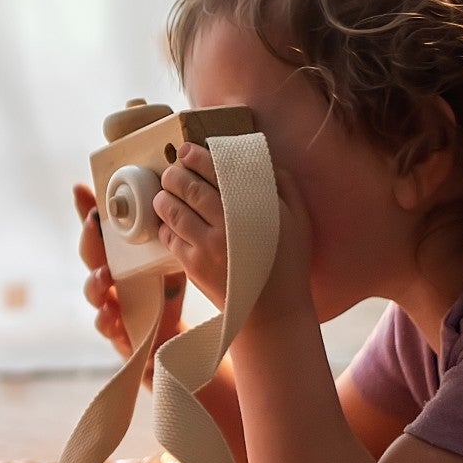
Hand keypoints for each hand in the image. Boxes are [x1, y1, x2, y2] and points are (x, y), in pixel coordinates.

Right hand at [74, 183, 185, 381]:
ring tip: (104, 276)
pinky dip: (105, 320)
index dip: (87, 210)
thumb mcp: (168, 261)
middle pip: (90, 256)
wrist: (175, 337)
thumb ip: (164, 237)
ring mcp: (108, 303)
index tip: (82, 189)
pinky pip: (104, 325)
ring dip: (94, 282)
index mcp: (119, 256)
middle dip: (89, 239)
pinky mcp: (115, 331)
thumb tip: (174, 200)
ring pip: (92, 291)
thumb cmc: (166, 294)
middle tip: (94, 224)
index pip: (98, 230)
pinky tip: (111, 313)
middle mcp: (108, 278)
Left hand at [153, 143, 312, 326]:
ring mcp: (205, 246)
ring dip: (164, 196)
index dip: (196, 156)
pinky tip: (169, 221)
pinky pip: (169, 237)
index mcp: (251, 208)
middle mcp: (224, 225)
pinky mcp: (191, 265)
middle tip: (174, 168)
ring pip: (172, 210)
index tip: (188, 150)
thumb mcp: (298, 220)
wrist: (273, 312)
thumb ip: (283, 185)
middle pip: (187, 187)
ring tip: (166, 192)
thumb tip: (261, 159)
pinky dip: (165, 224)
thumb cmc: (288, 264)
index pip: (215, 171)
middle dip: (174, 173)